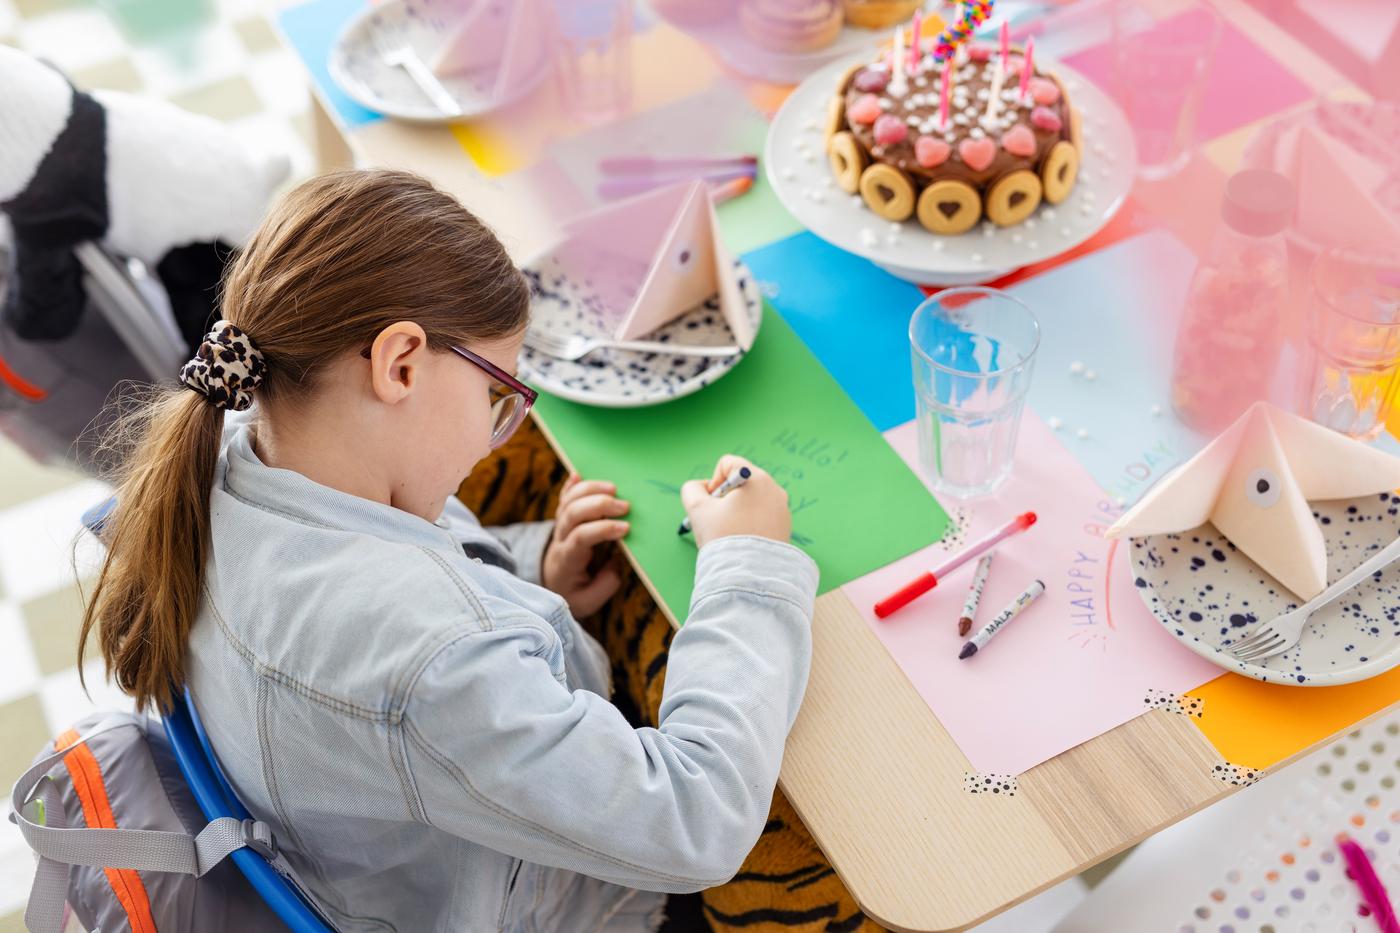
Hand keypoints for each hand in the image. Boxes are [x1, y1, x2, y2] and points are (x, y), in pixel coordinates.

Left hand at [542, 474, 629, 617]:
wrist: (551, 585)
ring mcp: (559, 527)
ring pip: (568, 501)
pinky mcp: (562, 519)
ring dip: (590, 490)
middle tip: (625, 506)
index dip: (603, 529)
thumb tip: (619, 560)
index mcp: (567, 560)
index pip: (581, 537)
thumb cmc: (572, 592)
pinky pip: (562, 498)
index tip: (626, 529)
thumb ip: (605, 583)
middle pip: (572, 513)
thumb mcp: (588, 601)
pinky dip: (570, 485)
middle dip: (599, 505)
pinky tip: (578, 474)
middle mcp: (560, 539)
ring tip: (613, 488)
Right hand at [680, 456, 791, 548]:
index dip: (714, 480)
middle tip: (719, 520)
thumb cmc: (723, 538)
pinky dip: (751, 523)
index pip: (729, 463)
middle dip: (726, 497)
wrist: (749, 575)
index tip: (712, 503)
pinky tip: (744, 540)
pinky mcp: (786, 527)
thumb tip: (701, 487)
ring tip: (732, 533)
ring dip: (738, 511)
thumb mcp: (697, 509)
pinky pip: (763, 516)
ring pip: (753, 500)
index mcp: (756, 479)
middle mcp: (774, 490)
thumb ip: (692, 489)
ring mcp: (783, 509)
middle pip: (742, 482)